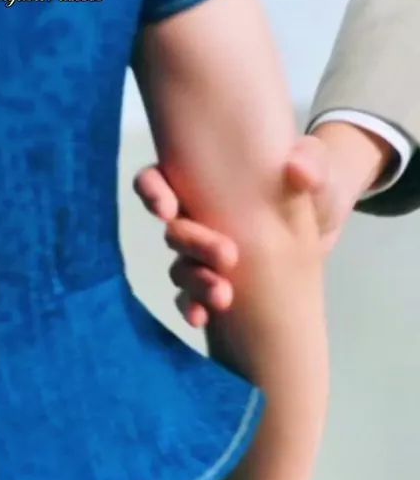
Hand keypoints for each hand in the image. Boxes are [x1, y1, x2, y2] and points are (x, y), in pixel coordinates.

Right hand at [134, 124, 391, 326]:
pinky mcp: (218, 280)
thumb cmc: (312, 179)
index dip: (153, 191)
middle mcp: (198, 215)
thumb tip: (298, 169)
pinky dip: (194, 308)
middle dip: (193, 245)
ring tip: (224, 295)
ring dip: (197, 283)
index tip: (168, 210)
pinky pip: (193, 298)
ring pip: (182, 268)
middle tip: (228, 256)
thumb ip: (310, 162)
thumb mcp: (316, 165)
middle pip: (174, 232)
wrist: (327, 218)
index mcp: (206, 178)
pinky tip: (204, 317)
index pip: (159, 177)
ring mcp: (205, 252)